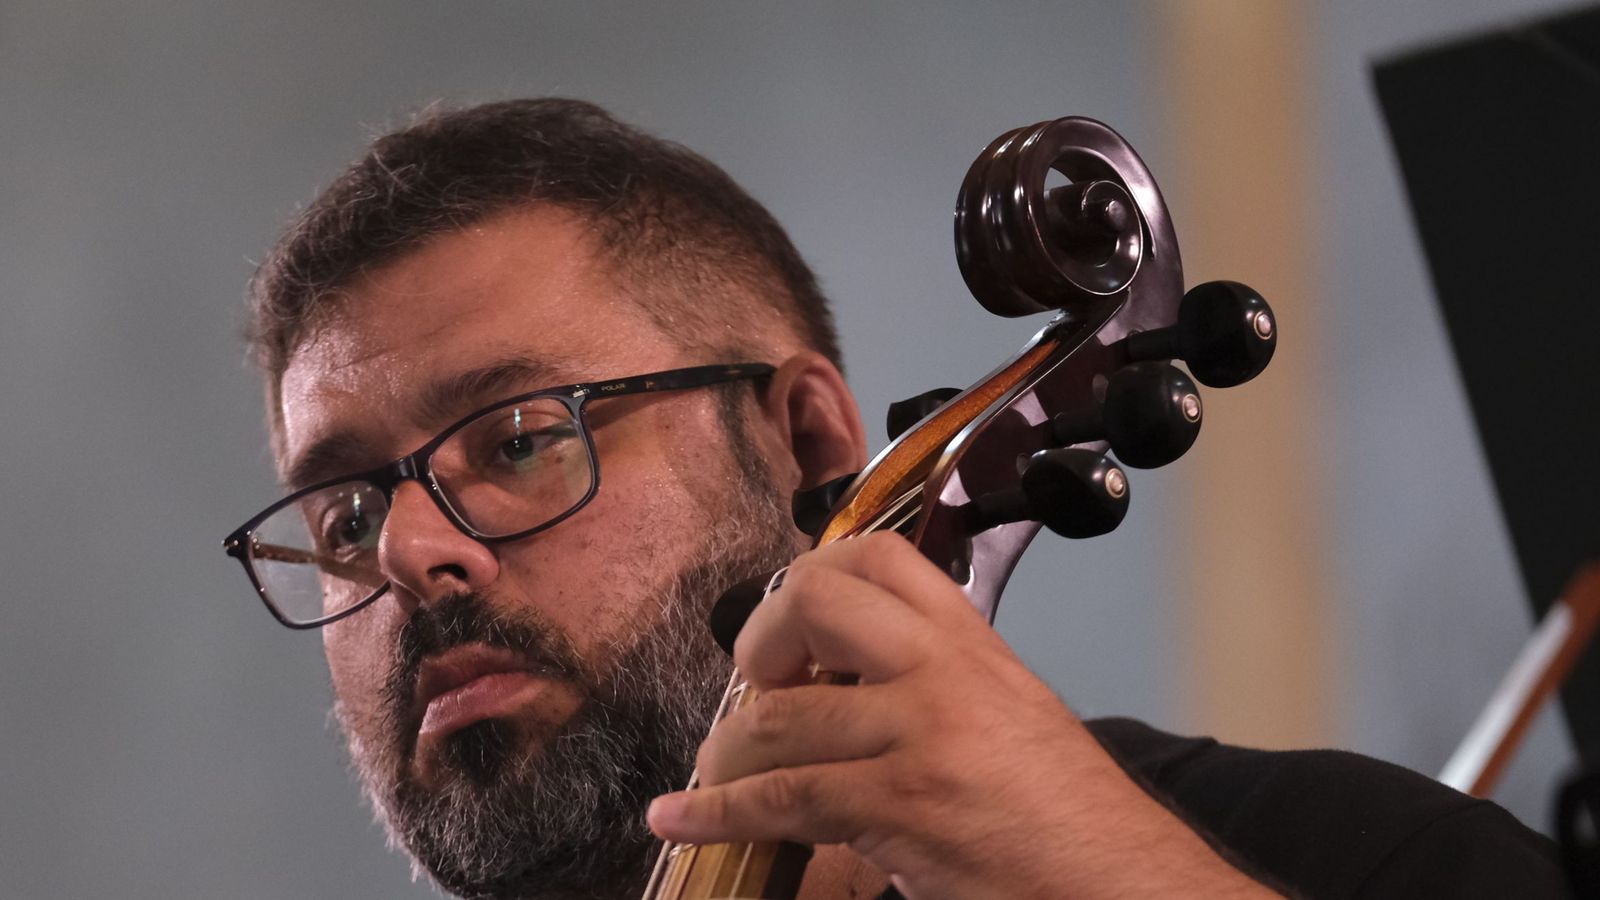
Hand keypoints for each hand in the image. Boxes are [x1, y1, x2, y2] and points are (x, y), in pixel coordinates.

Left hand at [647, 532, 1273, 898]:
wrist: (1122, 881)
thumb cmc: (1068, 815)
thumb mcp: (1008, 715)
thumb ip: (932, 684)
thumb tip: (839, 685)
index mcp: (972, 644)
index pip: (878, 557)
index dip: (812, 577)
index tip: (787, 625)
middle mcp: (944, 671)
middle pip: (814, 599)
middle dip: (759, 640)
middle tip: (755, 686)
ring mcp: (923, 732)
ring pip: (782, 714)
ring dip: (726, 749)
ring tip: (714, 772)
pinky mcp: (905, 802)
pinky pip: (782, 797)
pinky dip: (716, 811)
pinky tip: (684, 818)